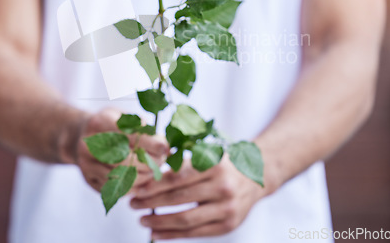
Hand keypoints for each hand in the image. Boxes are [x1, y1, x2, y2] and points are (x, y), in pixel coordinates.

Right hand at [76, 108, 167, 191]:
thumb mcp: (123, 116)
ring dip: (143, 176)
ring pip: (121, 177)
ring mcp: (86, 164)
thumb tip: (164, 146)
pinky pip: (115, 189)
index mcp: (100, 123)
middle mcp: (88, 144)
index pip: (129, 135)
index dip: (151, 143)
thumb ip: (142, 128)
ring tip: (153, 169)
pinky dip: (132, 186)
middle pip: (125, 159)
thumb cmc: (109, 124)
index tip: (165, 147)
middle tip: (162, 161)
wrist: (79, 135)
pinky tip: (141, 179)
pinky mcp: (88, 179)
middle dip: (149, 162)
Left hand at [130, 155, 264, 239]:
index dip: (154, 185)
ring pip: (186, 219)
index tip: (137, 188)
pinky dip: (173, 235)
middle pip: (179, 198)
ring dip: (159, 222)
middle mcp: (222, 186)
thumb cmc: (224, 164)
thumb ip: (182, 161)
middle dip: (151, 203)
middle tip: (133, 204)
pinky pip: (195, 233)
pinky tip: (156, 233)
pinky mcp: (228, 225)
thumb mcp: (207, 154)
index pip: (177, 177)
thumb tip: (149, 170)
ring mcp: (227, 208)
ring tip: (141, 219)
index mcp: (214, 165)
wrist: (255, 178)